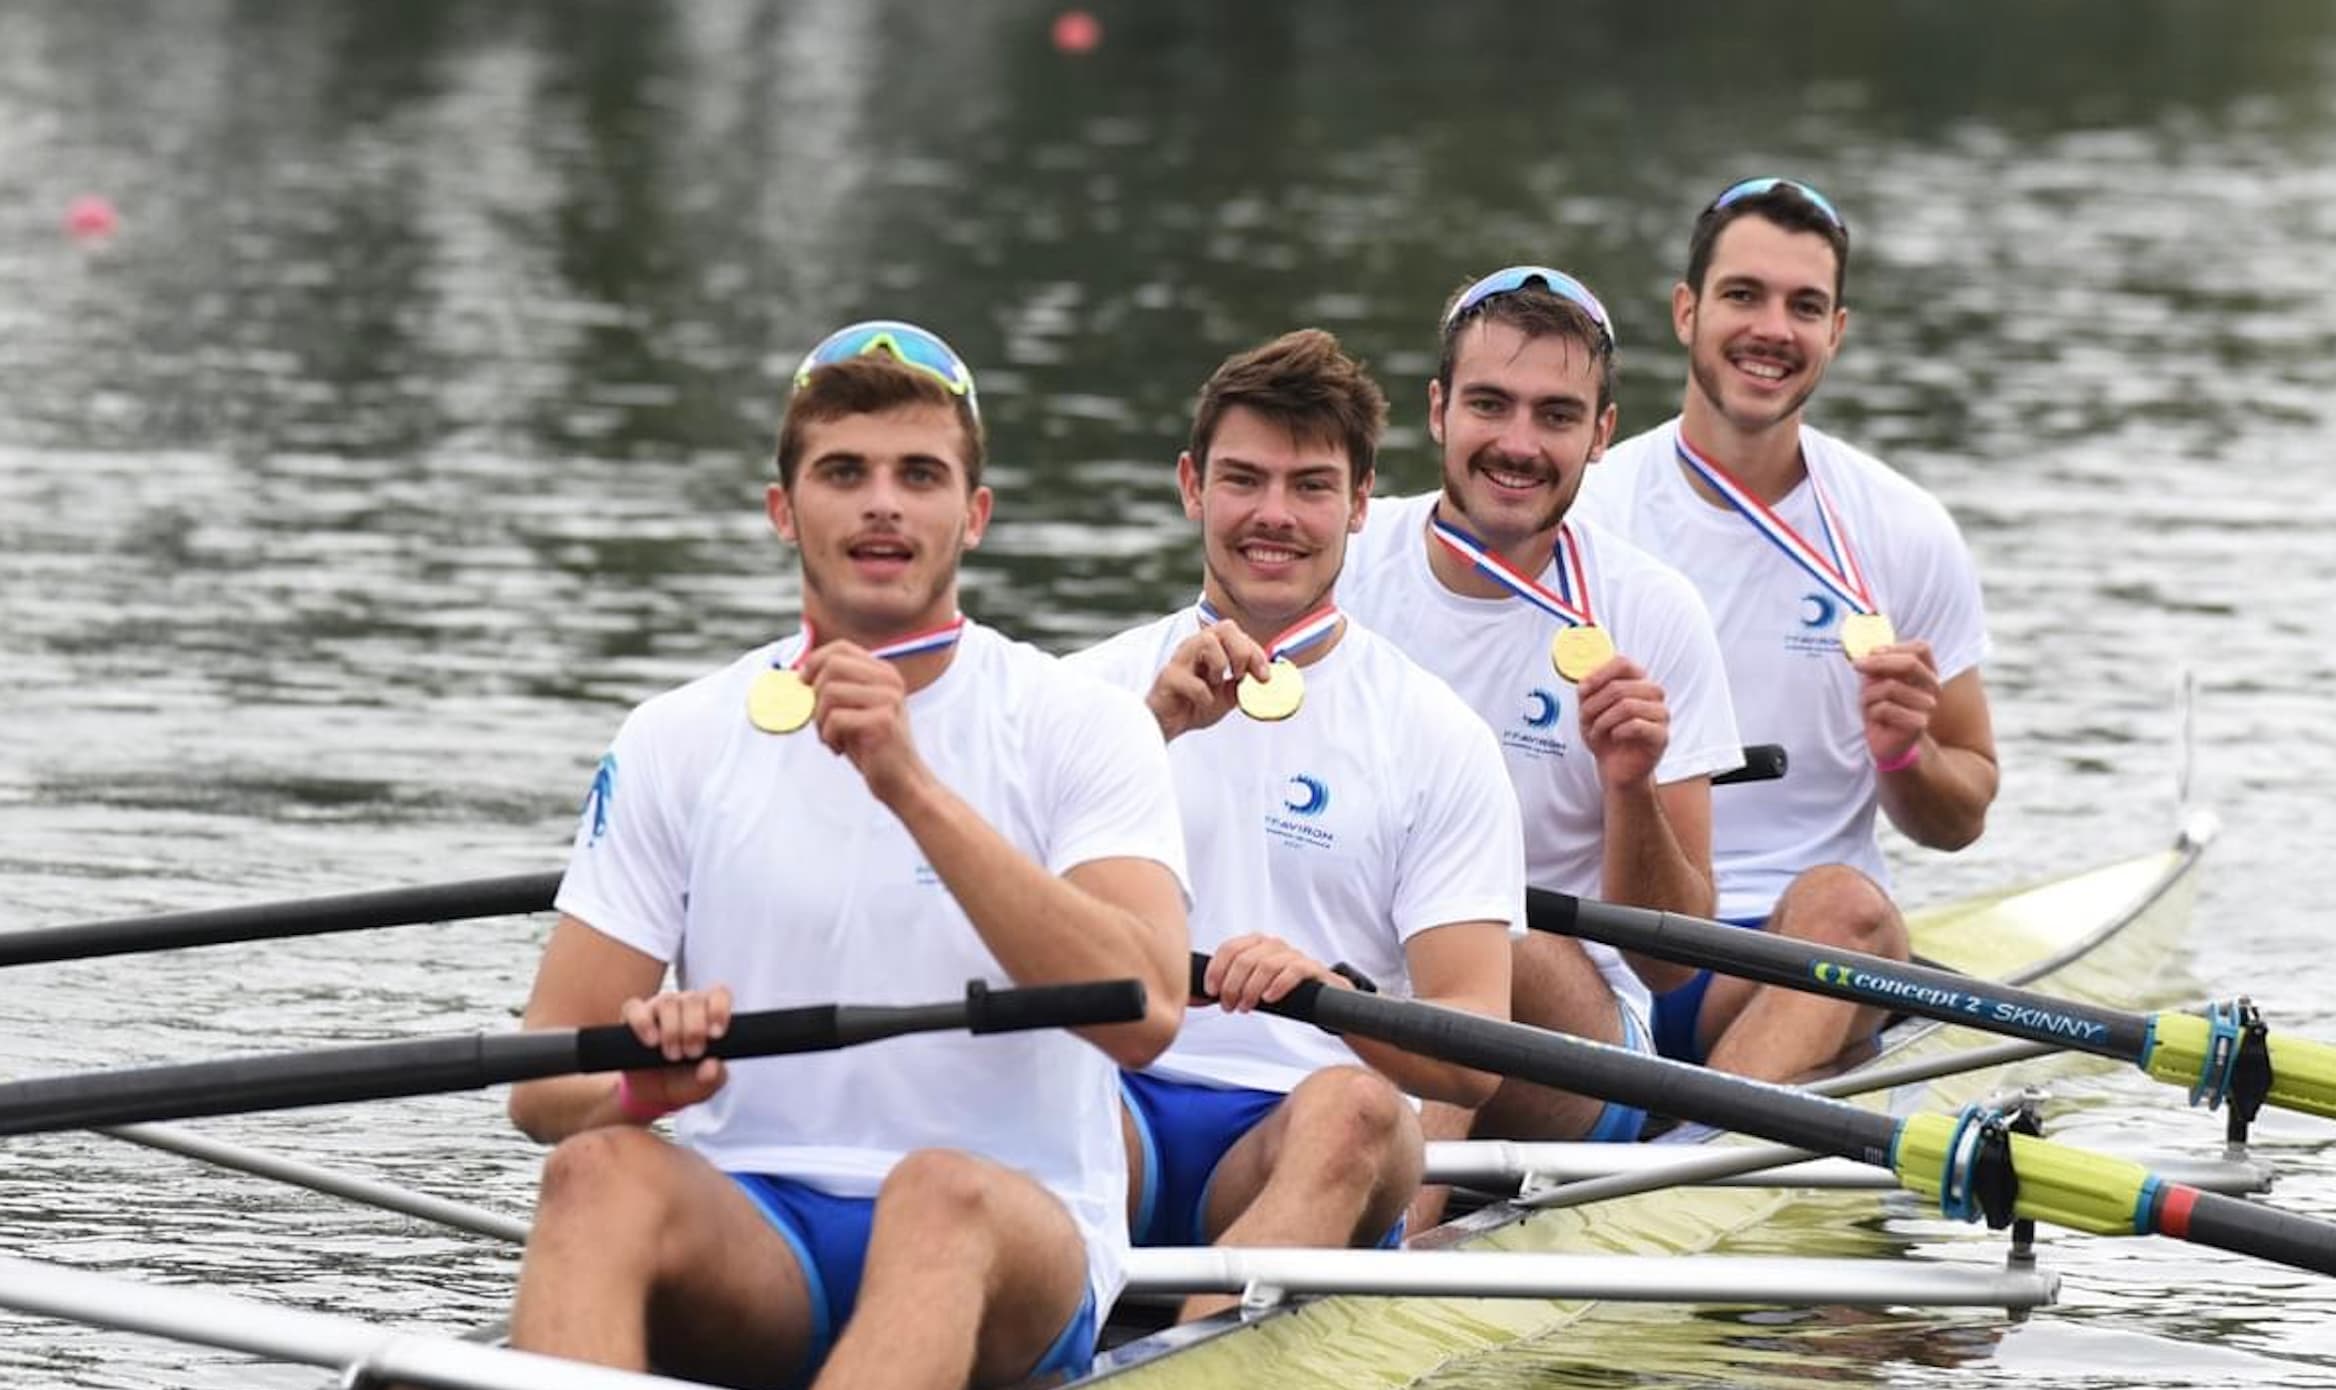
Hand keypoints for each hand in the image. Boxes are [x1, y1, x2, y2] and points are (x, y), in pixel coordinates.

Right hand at [617, 985, 733, 1113]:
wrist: (653, 1094)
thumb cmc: (685, 1080)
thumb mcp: (705, 1084)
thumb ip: (714, 1076)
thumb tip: (712, 1066)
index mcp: (707, 1013)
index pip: (719, 994)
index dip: (719, 1010)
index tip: (715, 1035)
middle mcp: (684, 1004)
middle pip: (693, 999)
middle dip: (695, 1029)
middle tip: (692, 1053)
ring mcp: (657, 1007)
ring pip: (667, 1002)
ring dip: (672, 1030)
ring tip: (672, 1056)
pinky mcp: (632, 1015)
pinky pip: (635, 1008)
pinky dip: (643, 1023)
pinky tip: (651, 1042)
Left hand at [802, 642, 931, 805]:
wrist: (900, 780)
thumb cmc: (871, 746)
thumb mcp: (853, 709)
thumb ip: (833, 688)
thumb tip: (797, 676)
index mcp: (883, 672)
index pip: (840, 648)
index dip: (814, 661)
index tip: (803, 683)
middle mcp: (889, 680)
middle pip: (832, 666)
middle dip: (815, 693)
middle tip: (819, 719)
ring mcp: (888, 699)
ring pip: (830, 692)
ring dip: (820, 719)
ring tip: (830, 737)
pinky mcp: (882, 720)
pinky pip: (835, 719)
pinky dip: (828, 736)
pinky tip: (839, 749)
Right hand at [1145, 620, 1270, 740]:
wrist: (1168, 725)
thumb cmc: (1196, 704)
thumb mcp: (1228, 695)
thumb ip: (1244, 684)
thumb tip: (1267, 679)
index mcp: (1209, 646)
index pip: (1236, 632)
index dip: (1255, 652)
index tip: (1264, 677)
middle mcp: (1194, 646)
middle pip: (1225, 627)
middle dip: (1241, 653)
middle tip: (1240, 676)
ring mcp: (1179, 660)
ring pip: (1207, 642)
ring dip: (1220, 666)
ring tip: (1216, 685)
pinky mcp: (1168, 678)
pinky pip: (1193, 681)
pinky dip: (1205, 696)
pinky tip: (1201, 703)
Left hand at [1200, 933, 1336, 1011]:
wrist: (1320, 997)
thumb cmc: (1280, 990)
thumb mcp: (1251, 984)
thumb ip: (1227, 986)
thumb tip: (1196, 997)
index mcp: (1255, 944)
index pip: (1230, 948)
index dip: (1217, 969)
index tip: (1211, 990)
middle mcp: (1273, 945)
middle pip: (1245, 959)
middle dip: (1232, 986)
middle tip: (1229, 1006)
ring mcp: (1293, 954)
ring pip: (1266, 965)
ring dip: (1251, 990)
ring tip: (1246, 1007)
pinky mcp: (1311, 968)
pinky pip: (1293, 970)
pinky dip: (1277, 985)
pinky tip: (1269, 999)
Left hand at [1576, 655, 1668, 791]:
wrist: (1616, 769)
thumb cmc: (1606, 737)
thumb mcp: (1590, 711)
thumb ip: (1587, 693)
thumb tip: (1584, 683)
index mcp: (1637, 682)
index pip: (1623, 664)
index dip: (1600, 674)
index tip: (1583, 689)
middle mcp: (1653, 694)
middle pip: (1620, 686)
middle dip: (1595, 704)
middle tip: (1585, 719)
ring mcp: (1661, 714)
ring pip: (1628, 705)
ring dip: (1604, 720)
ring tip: (1597, 732)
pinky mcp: (1661, 736)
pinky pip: (1637, 725)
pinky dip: (1618, 731)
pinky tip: (1614, 737)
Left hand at [1852, 639, 1939, 764]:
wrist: (1887, 742)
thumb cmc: (1882, 709)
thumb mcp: (1877, 683)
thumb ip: (1876, 667)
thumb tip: (1867, 651)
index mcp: (1926, 673)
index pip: (1921, 649)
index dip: (1895, 647)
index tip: (1872, 651)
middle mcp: (1932, 687)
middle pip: (1910, 663)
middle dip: (1879, 662)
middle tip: (1856, 665)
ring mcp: (1928, 706)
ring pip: (1891, 687)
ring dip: (1869, 695)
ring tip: (1869, 705)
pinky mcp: (1919, 724)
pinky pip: (1886, 708)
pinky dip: (1872, 712)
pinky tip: (1876, 720)